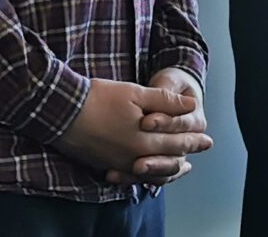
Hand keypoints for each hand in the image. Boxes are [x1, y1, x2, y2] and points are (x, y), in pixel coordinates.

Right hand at [55, 79, 212, 185]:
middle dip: (187, 152)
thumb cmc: (98, 98)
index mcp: (145, 138)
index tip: (207, 139)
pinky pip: (133, 175)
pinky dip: (147, 172)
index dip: (193, 139)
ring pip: (152, 171)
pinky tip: (148, 170)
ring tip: (182, 165)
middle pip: (168, 156)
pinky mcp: (106, 165)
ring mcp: (120, 163)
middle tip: (202, 148)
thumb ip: (164, 101)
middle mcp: (135, 156)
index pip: (177, 141)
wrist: (60, 112)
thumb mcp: (135, 92)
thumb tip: (189, 105)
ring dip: (169, 166)